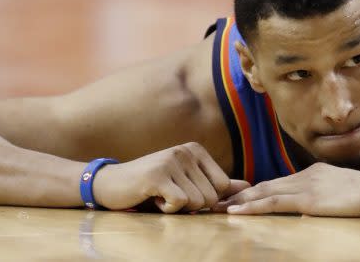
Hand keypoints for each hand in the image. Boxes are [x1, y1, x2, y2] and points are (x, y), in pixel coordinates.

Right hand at [92, 142, 249, 212]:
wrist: (111, 184)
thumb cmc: (152, 186)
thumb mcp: (187, 182)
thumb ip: (216, 184)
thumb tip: (248, 187)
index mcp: (196, 150)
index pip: (224, 185)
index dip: (206, 198)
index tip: (183, 190)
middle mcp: (186, 151)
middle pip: (212, 196)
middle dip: (192, 204)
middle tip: (169, 193)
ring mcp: (172, 161)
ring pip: (197, 202)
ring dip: (178, 207)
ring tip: (160, 194)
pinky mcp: (158, 175)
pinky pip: (180, 203)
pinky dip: (168, 209)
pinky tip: (154, 197)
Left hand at [214, 162, 359, 216]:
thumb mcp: (342, 191)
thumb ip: (324, 195)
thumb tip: (311, 206)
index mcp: (313, 173)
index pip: (278, 183)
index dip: (256, 190)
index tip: (238, 196)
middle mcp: (305, 176)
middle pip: (266, 185)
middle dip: (241, 194)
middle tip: (218, 199)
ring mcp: (306, 186)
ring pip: (265, 193)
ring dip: (240, 201)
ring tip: (220, 206)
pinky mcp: (308, 200)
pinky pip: (274, 203)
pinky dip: (253, 207)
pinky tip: (238, 211)